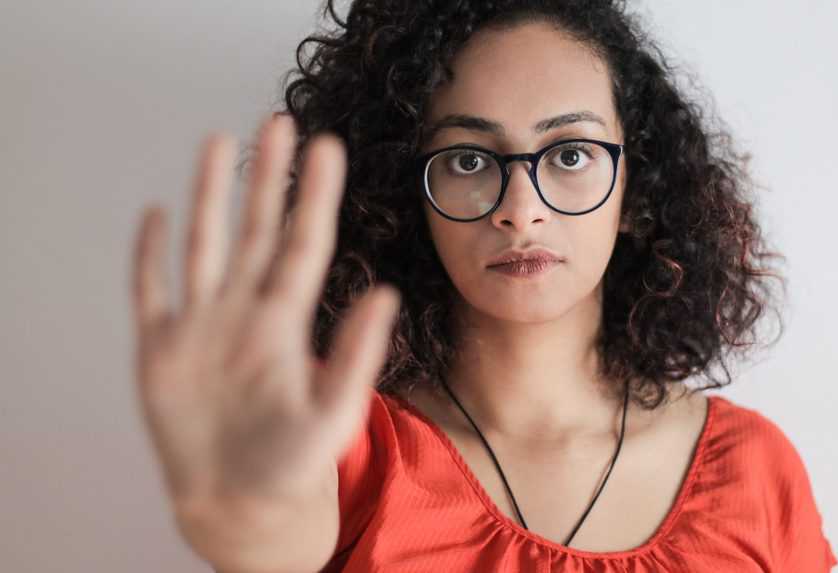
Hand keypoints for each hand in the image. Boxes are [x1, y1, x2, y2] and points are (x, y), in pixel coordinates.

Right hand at [130, 113, 399, 515]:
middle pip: (256, 229)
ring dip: (209, 196)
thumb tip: (385, 295)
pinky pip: (151, 292)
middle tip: (280, 121)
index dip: (314, 195)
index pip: (303, 243)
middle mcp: (245, 311)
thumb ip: (355, 354)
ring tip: (219, 143)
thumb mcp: (334, 411)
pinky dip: (149, 255)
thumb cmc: (294, 462)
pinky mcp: (160, 350)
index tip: (327, 148)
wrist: (241, 502)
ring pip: (205, 245)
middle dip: (267, 177)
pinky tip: (156, 214)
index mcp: (286, 320)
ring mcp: (201, 326)